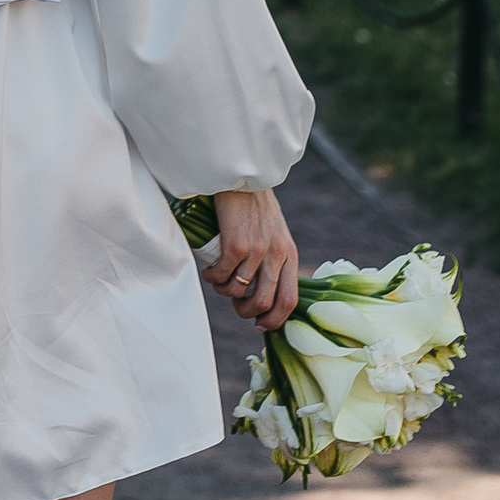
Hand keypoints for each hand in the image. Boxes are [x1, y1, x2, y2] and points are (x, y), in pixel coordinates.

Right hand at [202, 185, 297, 329]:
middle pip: (263, 303)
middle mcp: (277, 255)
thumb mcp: (275, 233)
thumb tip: (260, 292)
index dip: (274, 320)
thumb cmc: (255, 205)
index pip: (290, 301)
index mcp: (290, 254)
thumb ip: (274, 258)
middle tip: (234, 305)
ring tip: (219, 279)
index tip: (258, 324)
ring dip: (224, 292)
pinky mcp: (236, 244)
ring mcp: (257, 250)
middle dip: (245, 312)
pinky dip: (212, 278)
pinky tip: (209, 270)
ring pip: (238, 291)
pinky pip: (221, 275)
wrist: (242, 175)